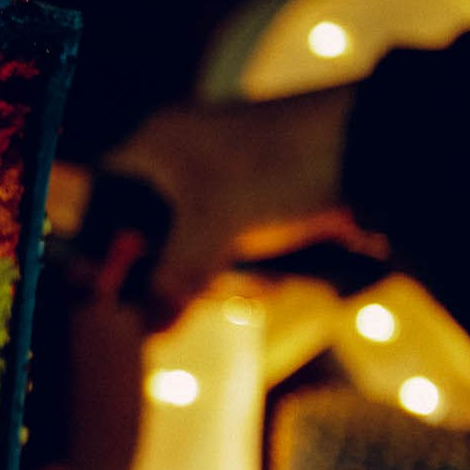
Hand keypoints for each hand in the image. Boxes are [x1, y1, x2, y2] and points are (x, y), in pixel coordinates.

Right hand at [99, 86, 358, 325]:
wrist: (368, 144)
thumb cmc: (273, 170)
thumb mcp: (213, 231)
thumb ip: (174, 279)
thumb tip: (146, 329)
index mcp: (159, 140)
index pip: (107, 191)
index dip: (101, 237)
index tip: (105, 282)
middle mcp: (186, 146)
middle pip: (147, 213)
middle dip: (148, 262)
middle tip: (146, 306)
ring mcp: (226, 165)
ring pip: (188, 225)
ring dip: (187, 266)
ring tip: (188, 304)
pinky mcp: (263, 183)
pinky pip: (224, 228)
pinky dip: (220, 258)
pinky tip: (227, 285)